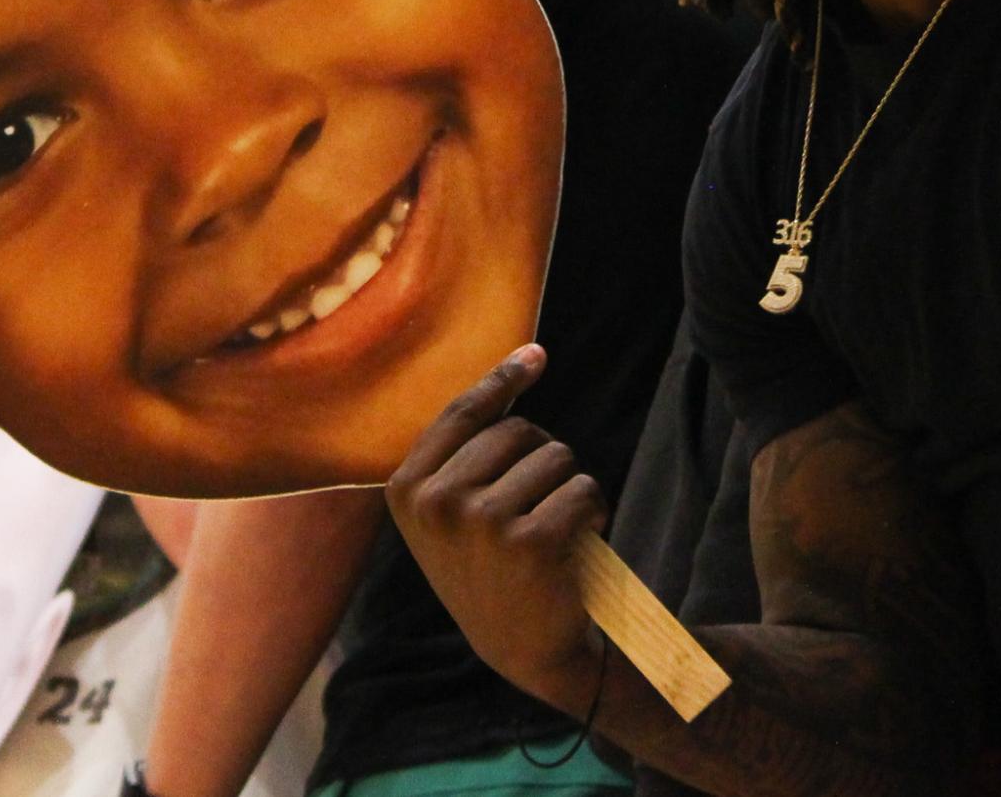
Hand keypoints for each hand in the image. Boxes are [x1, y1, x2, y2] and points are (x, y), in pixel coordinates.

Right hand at [385, 345, 608, 712]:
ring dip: (567, 486)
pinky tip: (578, 542)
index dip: (503, 379)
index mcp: (407, 489)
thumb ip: (470, 442)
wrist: (526, 648)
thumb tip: (530, 353)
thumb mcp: (453, 507)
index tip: (535, 355)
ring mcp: (482, 522)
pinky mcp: (531, 542)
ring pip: (555, 456)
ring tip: (552, 529)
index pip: (463, 412)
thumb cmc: (491, 563)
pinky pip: (583, 489)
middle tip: (534, 508)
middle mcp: (437, 503)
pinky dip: (593, 509)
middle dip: (540, 458)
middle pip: (517, 431)